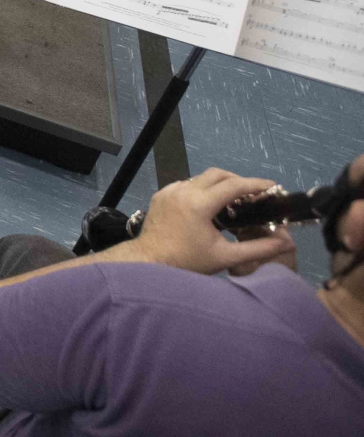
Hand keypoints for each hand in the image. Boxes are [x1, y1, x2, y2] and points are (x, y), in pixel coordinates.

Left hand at [124, 168, 300, 276]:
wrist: (150, 261)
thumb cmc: (188, 261)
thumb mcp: (226, 256)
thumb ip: (258, 248)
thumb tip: (286, 242)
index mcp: (199, 203)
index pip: (234, 185)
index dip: (256, 184)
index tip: (272, 187)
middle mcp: (183, 191)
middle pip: (218, 174)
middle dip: (238, 181)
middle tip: (254, 195)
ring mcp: (170, 190)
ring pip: (201, 178)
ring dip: (219, 185)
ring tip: (234, 202)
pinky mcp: (161, 194)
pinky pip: (186, 185)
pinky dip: (202, 190)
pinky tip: (210, 206)